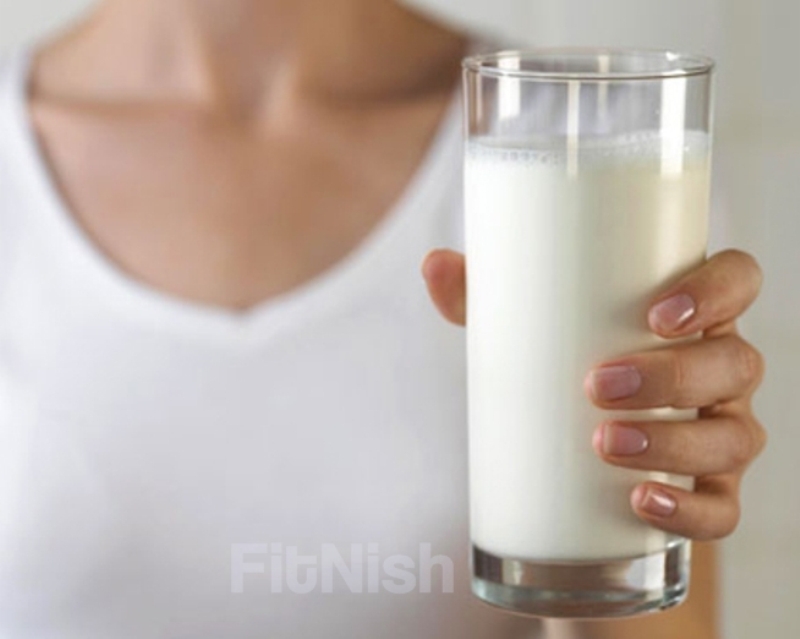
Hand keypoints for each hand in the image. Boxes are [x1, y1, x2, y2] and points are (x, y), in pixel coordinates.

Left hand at [422, 248, 765, 540]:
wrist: (574, 445)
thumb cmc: (564, 363)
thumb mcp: (528, 327)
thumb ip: (484, 294)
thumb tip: (433, 264)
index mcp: (689, 316)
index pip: (738, 281)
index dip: (716, 291)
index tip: (656, 314)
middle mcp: (719, 369)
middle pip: (734, 363)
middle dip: (672, 376)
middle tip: (597, 385)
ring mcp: (722, 430)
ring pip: (733, 437)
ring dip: (674, 443)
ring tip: (603, 441)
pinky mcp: (710, 491)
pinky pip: (723, 508)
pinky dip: (689, 510)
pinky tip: (642, 503)